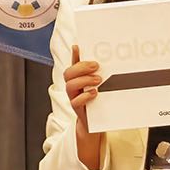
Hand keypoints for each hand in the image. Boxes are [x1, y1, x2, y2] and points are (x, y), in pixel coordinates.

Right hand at [63, 46, 104, 168]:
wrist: (95, 123)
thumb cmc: (97, 100)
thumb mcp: (98, 85)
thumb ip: (96, 73)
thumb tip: (101, 61)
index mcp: (77, 79)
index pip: (72, 64)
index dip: (74, 55)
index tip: (79, 47)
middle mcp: (73, 87)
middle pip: (68, 73)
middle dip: (81, 67)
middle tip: (96, 66)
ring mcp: (74, 97)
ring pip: (69, 86)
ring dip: (84, 80)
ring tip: (98, 81)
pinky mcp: (77, 108)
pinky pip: (75, 101)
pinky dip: (84, 96)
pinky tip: (94, 93)